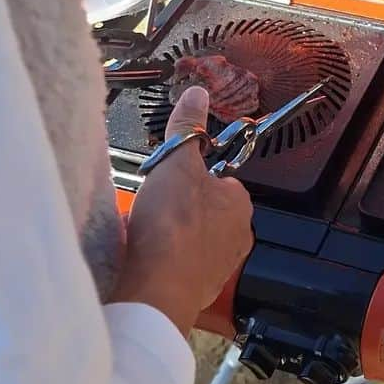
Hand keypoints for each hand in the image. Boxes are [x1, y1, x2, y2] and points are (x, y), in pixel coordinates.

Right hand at [110, 86, 253, 334]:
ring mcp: (222, 267)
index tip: (166, 182)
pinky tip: (144, 258)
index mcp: (240, 202)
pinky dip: (165, 261)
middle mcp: (240, 235)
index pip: (220, 181)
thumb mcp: (176, 163)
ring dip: (171, 235)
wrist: (157, 290)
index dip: (191, 177)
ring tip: (143, 233)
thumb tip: (198, 92)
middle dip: (179, 208)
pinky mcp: (201, 291)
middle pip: (205, 211)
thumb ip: (186, 128)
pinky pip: (182, 267)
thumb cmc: (172, 223)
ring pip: (193, 240)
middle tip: (151, 209)